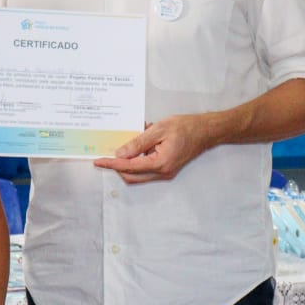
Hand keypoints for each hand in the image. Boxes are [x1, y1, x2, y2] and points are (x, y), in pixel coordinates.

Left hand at [93, 115, 212, 184]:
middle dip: (117, 168)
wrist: (205, 131)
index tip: (99, 161)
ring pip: (138, 175)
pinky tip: (139, 146)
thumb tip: (120, 153)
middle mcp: (163, 172)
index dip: (112, 164)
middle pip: (131, 176)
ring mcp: (166, 173)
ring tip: (126, 145)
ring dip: (128, 164)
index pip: (129, 167)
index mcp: (160, 163)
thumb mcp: (158, 130)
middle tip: (106, 156)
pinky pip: (147, 170)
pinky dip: (138, 161)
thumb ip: (138, 143)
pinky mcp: (167, 170)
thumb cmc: (186, 127)